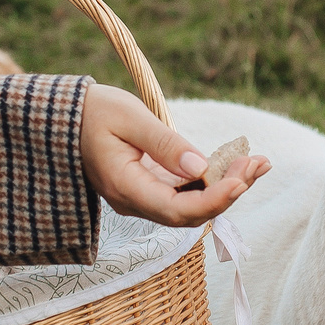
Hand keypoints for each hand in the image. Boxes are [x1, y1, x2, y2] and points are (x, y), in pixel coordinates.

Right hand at [78, 85, 272, 228]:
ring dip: (226, 186)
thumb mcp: (129, 118)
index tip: (241, 179)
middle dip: (229, 191)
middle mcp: (135, 201)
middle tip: (259, 162)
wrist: (65, 117)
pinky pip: (187, 193)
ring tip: (258, 162)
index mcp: (125, 187)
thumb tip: (201, 168)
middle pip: (192, 213)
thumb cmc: (93, 111)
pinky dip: (213, 180)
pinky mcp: (150, 188)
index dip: (214, 200)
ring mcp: (143, 198)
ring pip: (193, 206)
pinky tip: (236, 163)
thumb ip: (165, 144)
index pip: (178, 210)